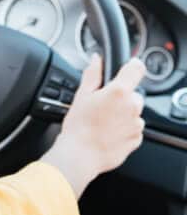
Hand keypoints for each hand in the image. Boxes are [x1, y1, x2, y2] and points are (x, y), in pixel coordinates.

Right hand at [41, 54, 146, 197]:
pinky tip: (108, 130)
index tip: (125, 70)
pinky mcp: (136, 139)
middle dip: (121, 95)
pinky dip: (124, 127)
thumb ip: (92, 73)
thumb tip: (96, 59)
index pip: (137, 68)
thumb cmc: (78, 126)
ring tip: (103, 120)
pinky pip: (133, 127)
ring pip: (133, 111)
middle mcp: (132, 107)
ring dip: (123, 112)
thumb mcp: (81, 94)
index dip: (131, 66)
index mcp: (119, 92)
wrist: (80, 154)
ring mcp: (136, 124)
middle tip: (102, 103)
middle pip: (133, 93)